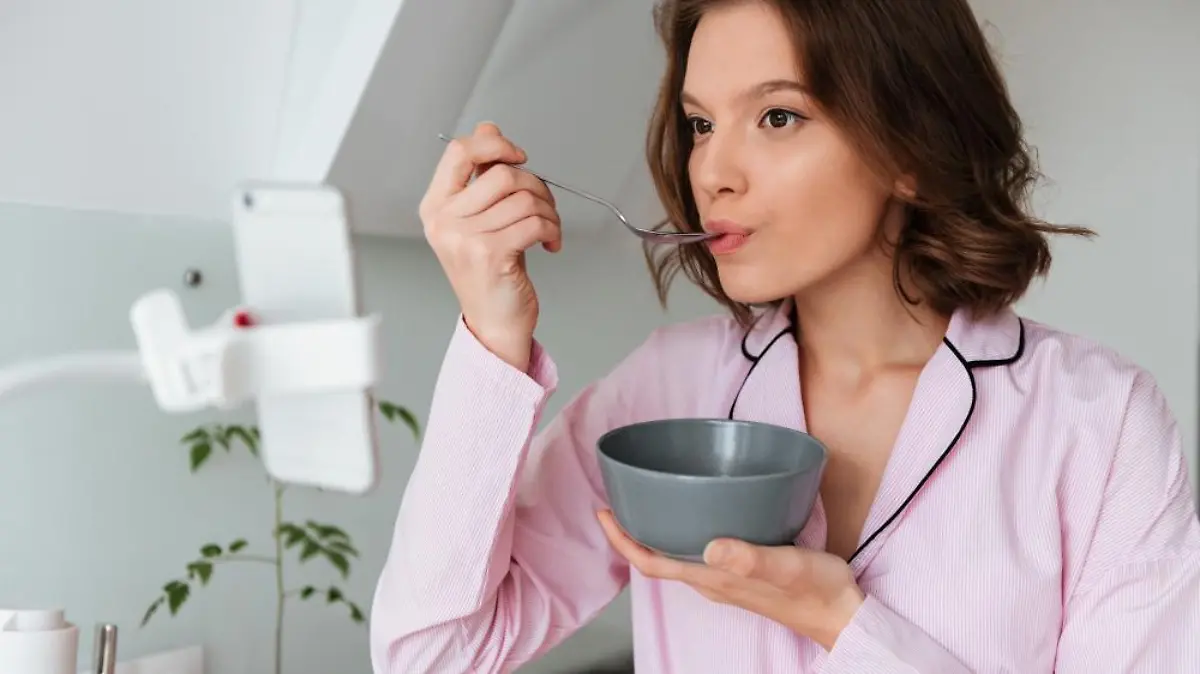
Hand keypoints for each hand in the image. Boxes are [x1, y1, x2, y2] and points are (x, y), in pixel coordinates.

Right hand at [421, 121, 562, 371]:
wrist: (493, 323)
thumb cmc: (488, 273)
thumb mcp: (478, 219)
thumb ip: (480, 174)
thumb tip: (488, 128)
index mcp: (435, 207)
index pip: (459, 152)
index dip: (495, 144)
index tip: (519, 156)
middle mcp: (444, 221)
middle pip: (501, 173)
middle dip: (535, 185)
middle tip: (544, 205)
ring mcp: (465, 238)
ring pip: (524, 198)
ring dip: (549, 211)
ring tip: (549, 228)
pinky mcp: (491, 255)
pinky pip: (534, 222)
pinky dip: (552, 230)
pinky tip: (550, 243)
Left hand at [596, 509, 863, 650]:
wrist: (843, 614)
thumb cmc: (817, 591)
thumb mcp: (786, 567)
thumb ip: (750, 559)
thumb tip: (711, 546)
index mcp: (713, 578)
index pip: (651, 564)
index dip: (622, 540)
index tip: (605, 512)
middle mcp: (713, 580)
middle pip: (656, 559)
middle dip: (632, 532)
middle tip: (620, 497)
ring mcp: (726, 579)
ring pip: (676, 556)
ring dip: (656, 532)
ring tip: (648, 499)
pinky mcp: (743, 572)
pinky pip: (700, 552)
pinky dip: (685, 531)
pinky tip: (698, 511)